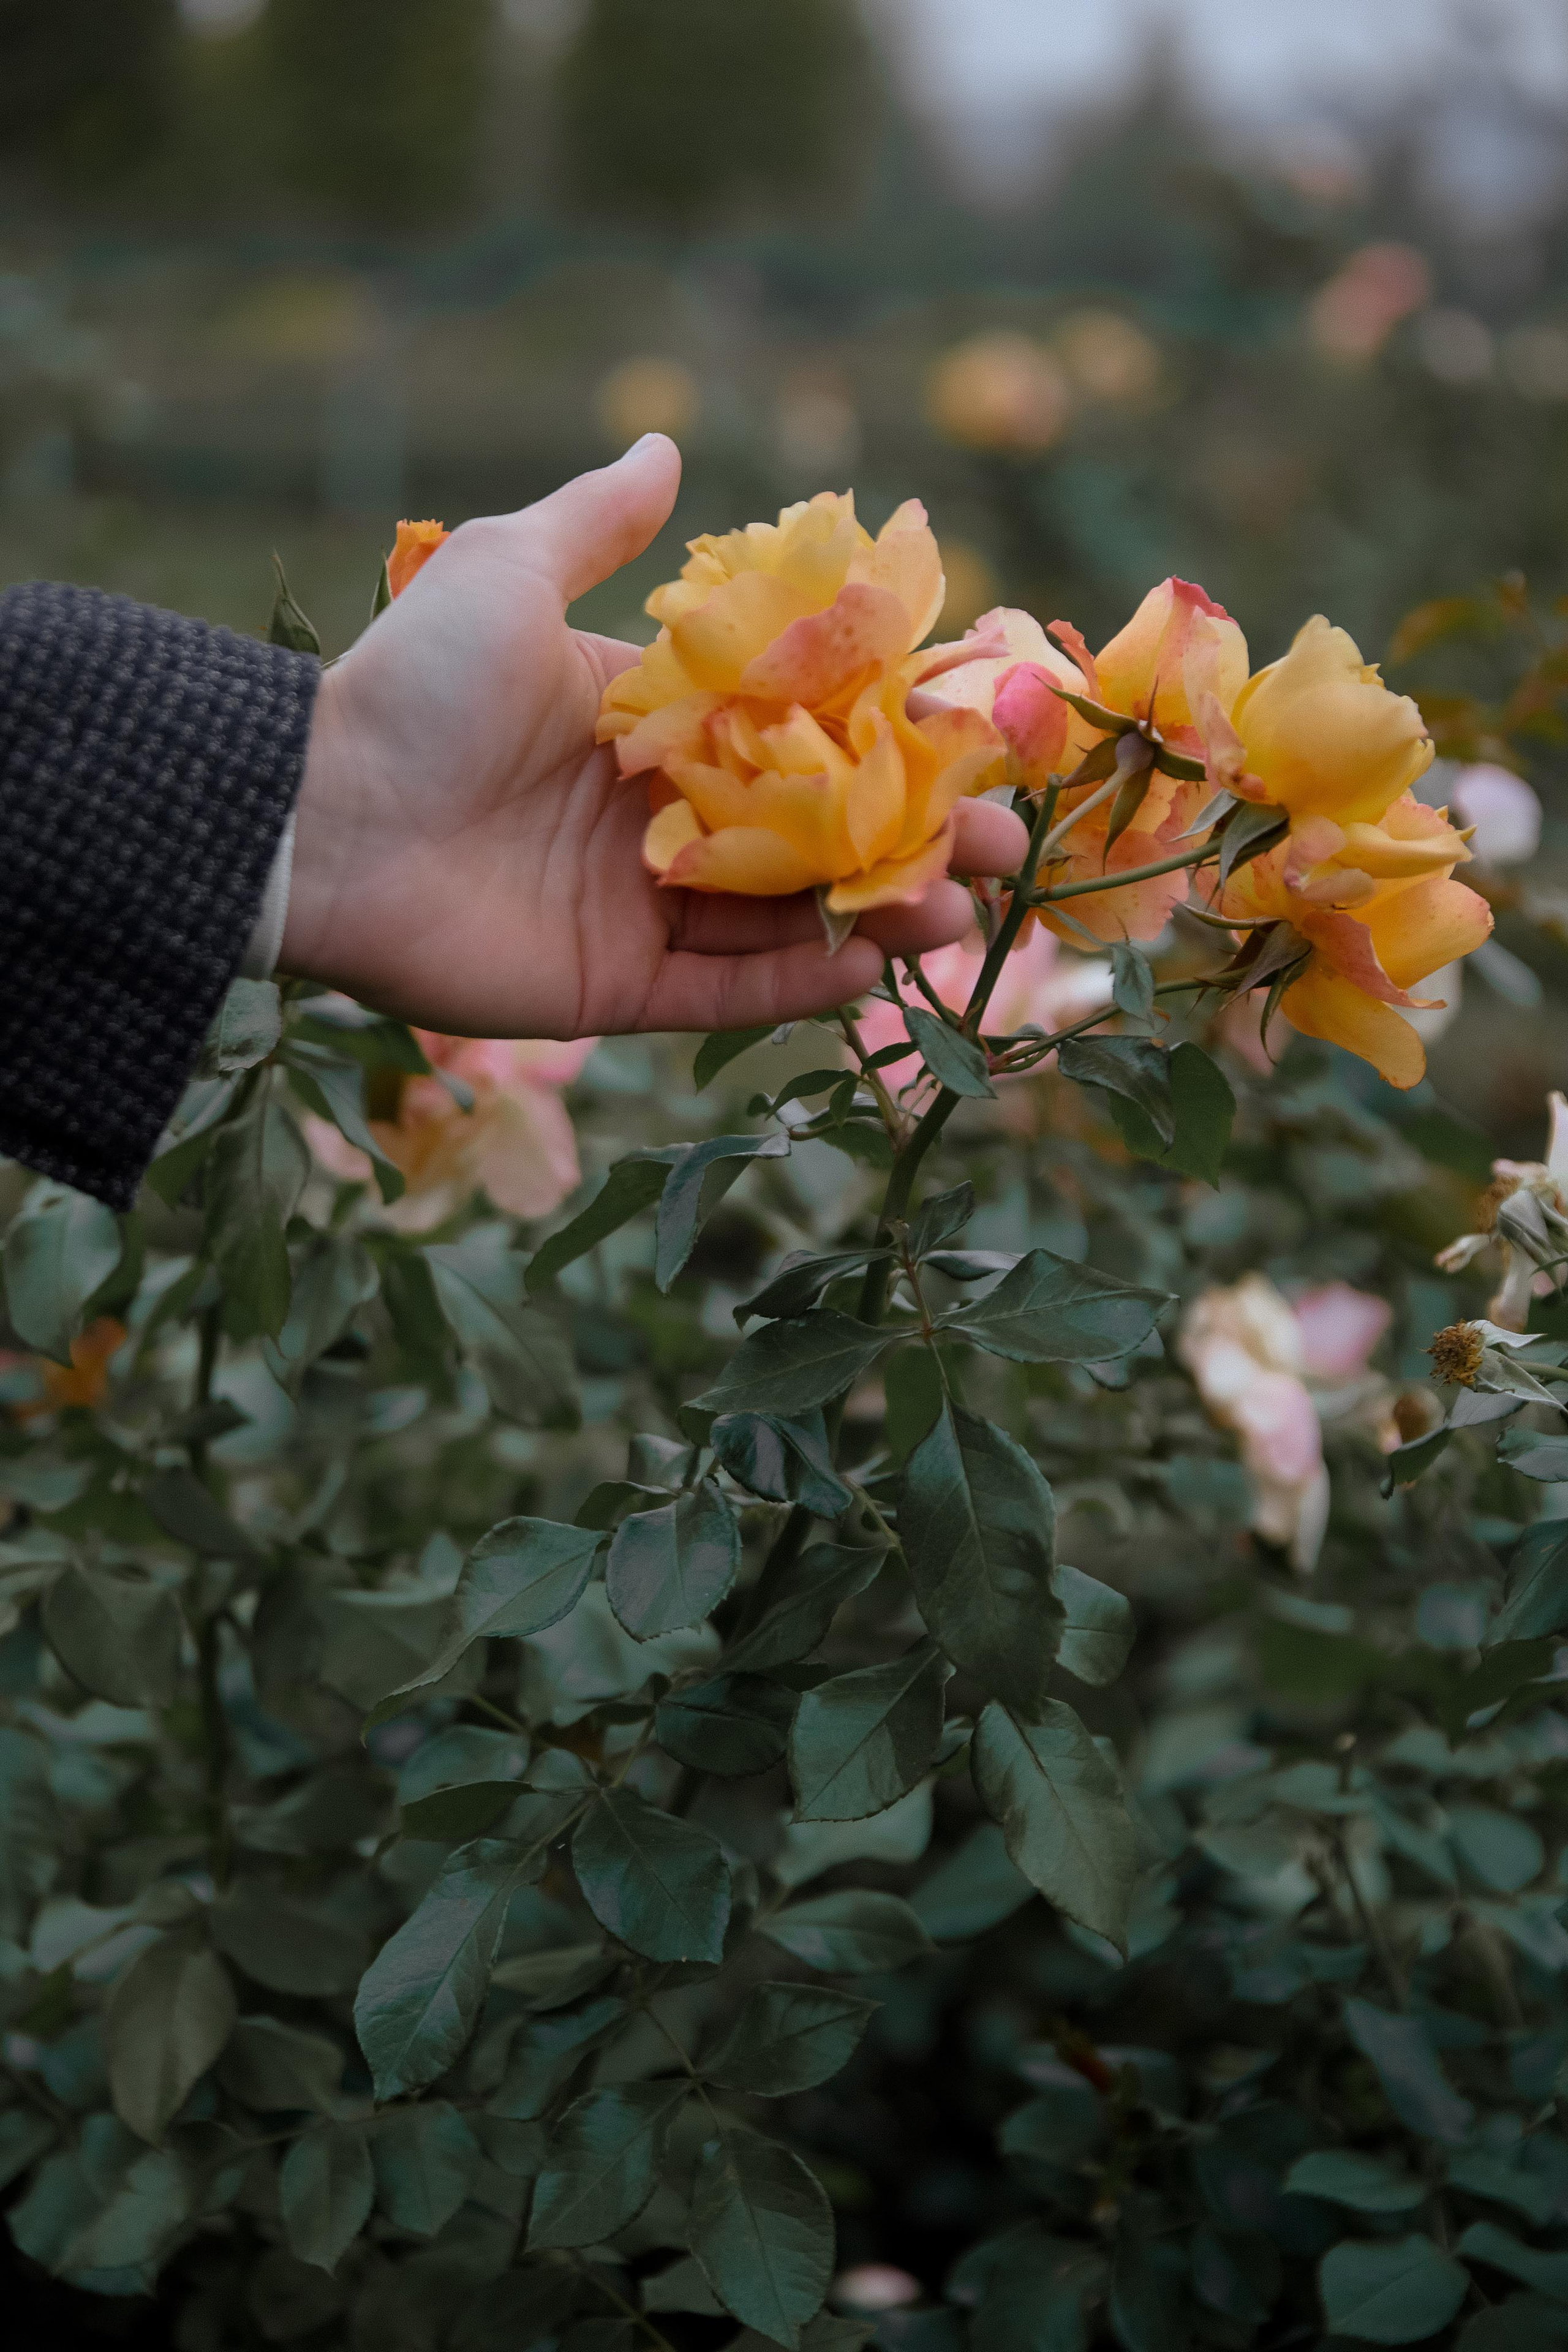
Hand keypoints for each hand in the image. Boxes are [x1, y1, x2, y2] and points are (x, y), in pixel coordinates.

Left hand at [281, 435, 1029, 1037]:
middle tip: (1005, 847)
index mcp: (655, 724)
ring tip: (956, 907)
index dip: (891, 738)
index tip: (977, 739)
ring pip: (791, 920)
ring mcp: (647, 910)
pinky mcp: (621, 989)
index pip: (802, 732)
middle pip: (819, 835)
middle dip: (915, 840)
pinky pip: (731, 994)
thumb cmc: (411, 688)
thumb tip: (661, 440)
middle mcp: (665, 819)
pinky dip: (803, 989)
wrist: (318, 818)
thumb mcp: (505, 572)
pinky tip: (875, 968)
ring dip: (880, 915)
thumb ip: (595, 523)